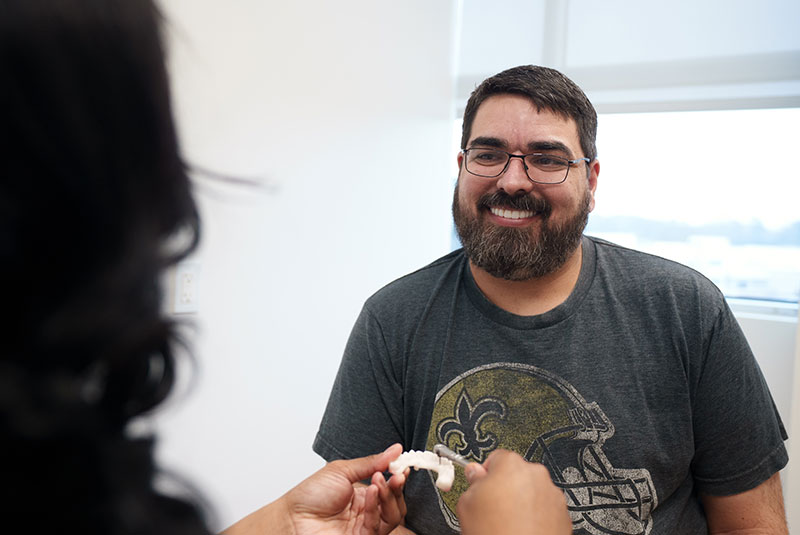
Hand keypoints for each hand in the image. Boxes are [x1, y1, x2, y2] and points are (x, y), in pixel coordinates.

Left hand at [221, 444, 405, 534]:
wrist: (292, 517)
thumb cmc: (309, 496)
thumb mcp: (342, 470)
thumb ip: (370, 462)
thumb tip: (394, 450)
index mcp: (363, 494)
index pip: (389, 487)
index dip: (398, 476)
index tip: (402, 465)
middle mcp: (366, 511)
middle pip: (395, 503)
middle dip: (397, 487)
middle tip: (396, 474)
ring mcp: (364, 526)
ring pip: (392, 516)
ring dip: (389, 496)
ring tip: (379, 481)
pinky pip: (378, 525)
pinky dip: (376, 506)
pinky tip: (370, 492)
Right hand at [456, 449, 570, 534]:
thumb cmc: (496, 533)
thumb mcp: (467, 505)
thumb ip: (472, 482)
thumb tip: (474, 474)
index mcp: (511, 465)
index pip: (495, 457)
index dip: (486, 474)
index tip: (482, 486)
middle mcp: (536, 475)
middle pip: (516, 473)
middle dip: (505, 487)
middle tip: (493, 509)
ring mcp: (552, 495)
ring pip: (532, 491)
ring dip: (522, 502)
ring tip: (508, 523)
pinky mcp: (563, 515)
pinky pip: (545, 508)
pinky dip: (536, 516)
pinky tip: (523, 529)